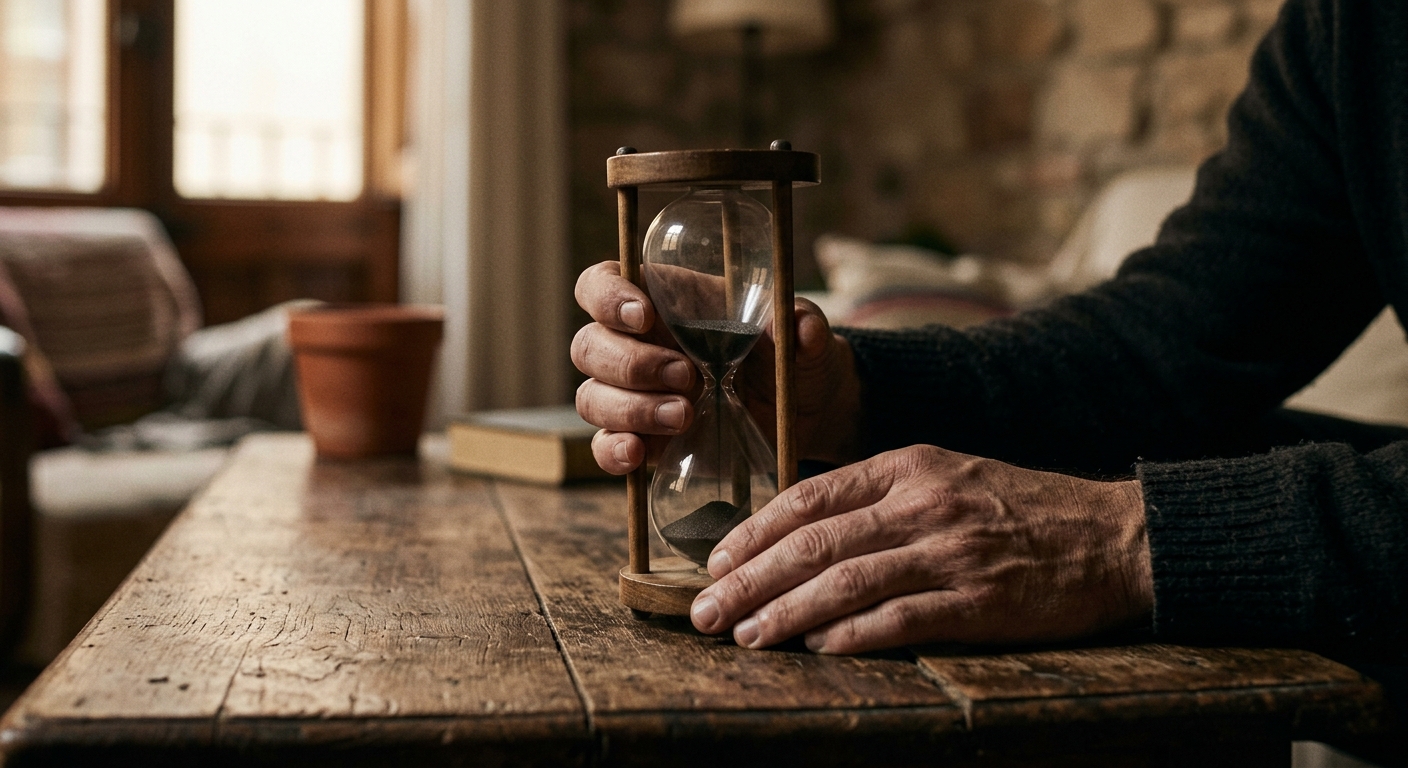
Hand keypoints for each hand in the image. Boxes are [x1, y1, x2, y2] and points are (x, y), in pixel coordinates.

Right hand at [571, 260, 860, 472]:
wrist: (805, 413)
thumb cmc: (793, 356)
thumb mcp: (804, 333)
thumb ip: (803, 323)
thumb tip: (796, 327)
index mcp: (662, 300)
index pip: (601, 283)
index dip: (607, 296)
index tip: (643, 316)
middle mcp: (635, 345)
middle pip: (589, 346)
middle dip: (632, 364)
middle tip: (688, 377)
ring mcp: (632, 396)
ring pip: (592, 397)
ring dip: (631, 409)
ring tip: (686, 416)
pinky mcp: (642, 440)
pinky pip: (604, 445)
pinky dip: (613, 451)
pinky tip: (638, 454)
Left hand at [689, 445, 1152, 653]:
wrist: (1114, 536)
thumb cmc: (1019, 508)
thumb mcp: (946, 476)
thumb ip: (879, 498)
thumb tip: (801, 534)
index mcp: (909, 466)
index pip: (810, 496)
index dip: (754, 532)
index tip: (716, 562)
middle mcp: (924, 504)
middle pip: (815, 542)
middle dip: (751, 579)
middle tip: (708, 611)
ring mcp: (952, 552)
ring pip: (847, 582)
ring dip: (787, 612)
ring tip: (747, 636)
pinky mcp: (981, 601)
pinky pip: (901, 619)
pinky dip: (853, 635)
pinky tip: (818, 649)